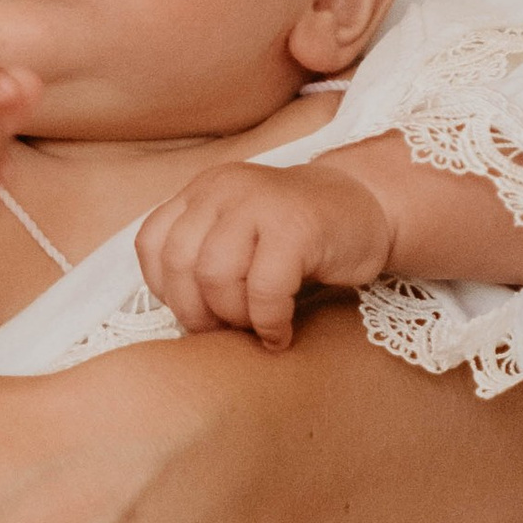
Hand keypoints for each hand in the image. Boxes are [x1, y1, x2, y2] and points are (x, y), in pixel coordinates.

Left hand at [138, 160, 391, 346]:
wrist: (369, 207)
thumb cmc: (300, 237)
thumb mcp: (239, 234)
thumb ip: (204, 257)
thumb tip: (180, 320)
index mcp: (203, 192)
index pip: (152, 243)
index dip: (165, 289)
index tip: (196, 311)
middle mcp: (224, 189)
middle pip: (178, 263)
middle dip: (196, 311)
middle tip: (226, 329)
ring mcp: (259, 203)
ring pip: (215, 275)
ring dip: (233, 316)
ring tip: (255, 326)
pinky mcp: (296, 227)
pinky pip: (264, 289)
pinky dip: (268, 322)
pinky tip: (280, 333)